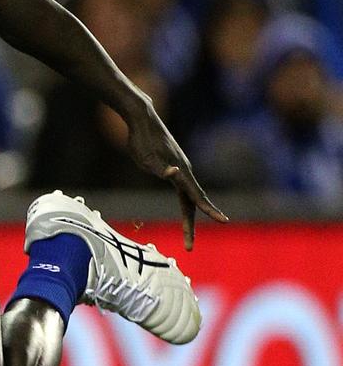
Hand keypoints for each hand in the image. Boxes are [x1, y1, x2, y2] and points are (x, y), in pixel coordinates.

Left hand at [125, 104, 227, 249]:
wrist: (142, 118)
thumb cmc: (141, 139)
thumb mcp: (146, 157)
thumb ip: (160, 167)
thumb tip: (174, 172)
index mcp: (180, 172)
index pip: (196, 196)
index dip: (209, 210)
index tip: (224, 221)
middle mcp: (183, 171)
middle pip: (192, 202)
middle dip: (190, 225)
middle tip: (188, 246)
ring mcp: (180, 169)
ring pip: (189, 196)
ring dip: (190, 215)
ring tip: (188, 234)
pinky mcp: (173, 165)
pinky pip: (183, 189)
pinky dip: (186, 202)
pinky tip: (186, 205)